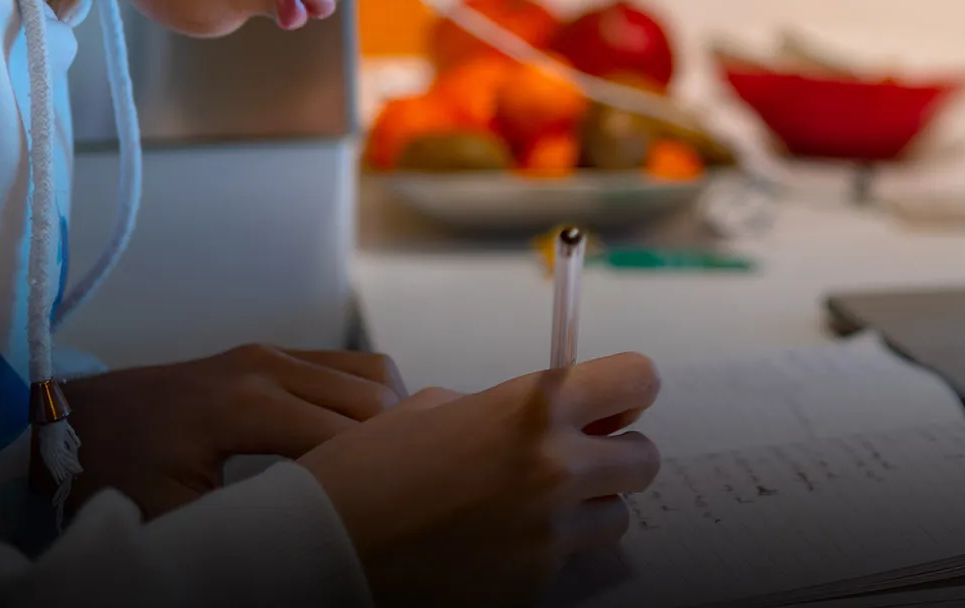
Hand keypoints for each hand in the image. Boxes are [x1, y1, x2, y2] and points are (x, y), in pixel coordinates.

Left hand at [63, 344, 405, 515]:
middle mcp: (268, 365)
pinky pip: (346, 366)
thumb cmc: (114, 471)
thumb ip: (243, 523)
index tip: (387, 511)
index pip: (348, 435)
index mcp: (246, 404)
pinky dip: (368, 399)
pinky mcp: (270, 354)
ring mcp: (271, 353)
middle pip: (373, 396)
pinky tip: (363, 440)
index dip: (375, 474)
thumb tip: (300, 542)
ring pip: (371, 371)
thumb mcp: (171, 515)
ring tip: (388, 465)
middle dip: (395, 442)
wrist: (70, 419)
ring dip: (389, 415)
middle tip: (400, 493)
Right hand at [300, 352, 661, 606]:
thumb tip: (561, 414)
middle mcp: (553, 469)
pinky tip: (492, 541)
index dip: (629, 389)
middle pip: (644, 459)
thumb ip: (511, 407)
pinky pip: (565, 561)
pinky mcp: (533, 585)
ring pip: (613, 518)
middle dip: (616, 456)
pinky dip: (541, 552)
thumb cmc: (365, 473)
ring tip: (526, 505)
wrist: (320, 550)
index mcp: (532, 409)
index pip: (636, 379)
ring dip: (584, 509)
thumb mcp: (436, 407)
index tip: (616, 400)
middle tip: (578, 458)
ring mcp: (547, 533)